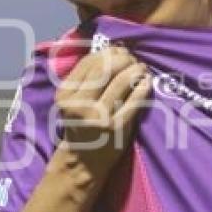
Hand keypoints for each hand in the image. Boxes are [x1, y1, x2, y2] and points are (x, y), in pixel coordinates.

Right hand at [53, 46, 150, 182]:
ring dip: (136, 69)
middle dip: (123, 58)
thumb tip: (114, 48)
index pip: (89, 62)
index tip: (120, 51)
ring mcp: (98, 117)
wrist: (83, 162)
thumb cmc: (82, 126)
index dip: (108, 51)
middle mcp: (78, 105)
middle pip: (105, 68)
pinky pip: (134, 100)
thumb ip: (87, 78)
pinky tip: (146, 82)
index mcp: (65, 95)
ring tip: (141, 69)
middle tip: (133, 60)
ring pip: (121, 81)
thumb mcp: (73, 101)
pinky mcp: (116, 128)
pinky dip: (143, 87)